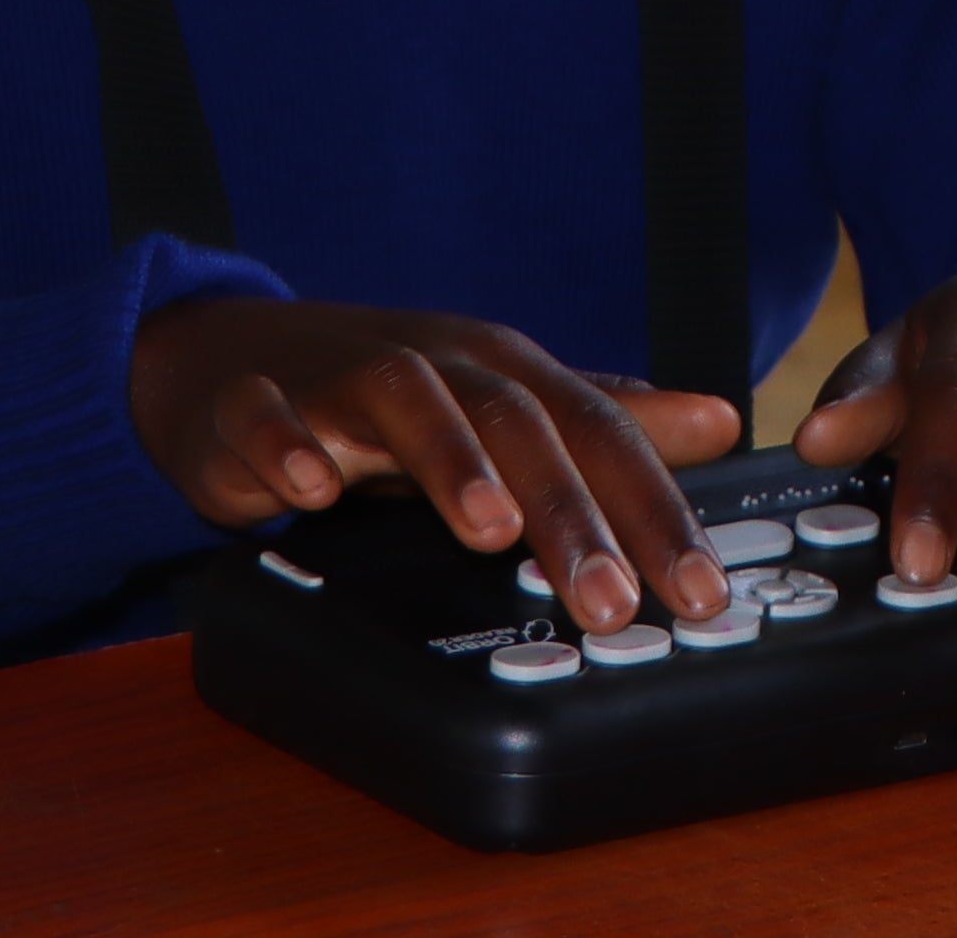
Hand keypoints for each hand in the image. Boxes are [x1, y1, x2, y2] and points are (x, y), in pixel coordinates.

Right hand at [132, 296, 743, 635]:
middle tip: (612, 598)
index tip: (700, 589)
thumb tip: (719, 420)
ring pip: (406, 400)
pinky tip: (312, 490)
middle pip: (514, 423)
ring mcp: (342, 379)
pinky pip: (268, 416)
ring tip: (489, 531)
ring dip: (449, 460)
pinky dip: (288, 445)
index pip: (599, 434)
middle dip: (567, 511)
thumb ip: (607, 421)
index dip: (655, 509)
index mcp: (505, 375)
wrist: (237, 359)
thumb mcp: (507, 405)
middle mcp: (438, 367)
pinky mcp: (254, 403)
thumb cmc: (393, 397)